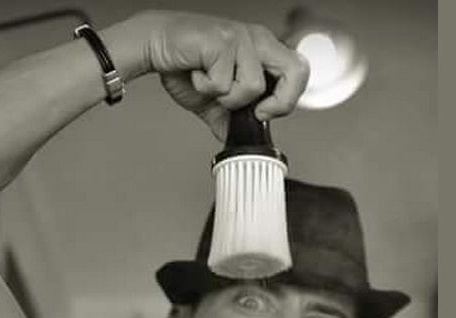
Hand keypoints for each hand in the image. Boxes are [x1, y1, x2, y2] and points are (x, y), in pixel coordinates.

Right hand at [143, 11, 309, 139]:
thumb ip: (232, 119)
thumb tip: (243, 140)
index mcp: (263, 51)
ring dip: (227, 97)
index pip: (299, 72)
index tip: (263, 113)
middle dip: (279, 101)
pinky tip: (196, 74)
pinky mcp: (221, 41)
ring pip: (254, 85)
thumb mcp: (213, 101)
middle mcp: (257, 40)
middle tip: (255, 110)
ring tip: (209, 84)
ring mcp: (241, 38)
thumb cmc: (185, 64)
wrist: (155, 45)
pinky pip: (223, 82)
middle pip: (296, 71)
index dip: (288, 99)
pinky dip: (205, 87)